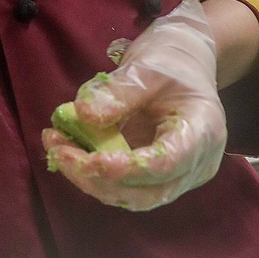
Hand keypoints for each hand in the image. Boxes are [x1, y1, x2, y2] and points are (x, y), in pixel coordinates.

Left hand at [43, 0, 226, 211]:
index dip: (126, 169)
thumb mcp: (145, 66)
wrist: (184, 65)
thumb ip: (118, 92)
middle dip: (97, 178)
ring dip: (89, 178)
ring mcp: (178, 176)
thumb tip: (83, 116)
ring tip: (56, 145)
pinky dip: (93, 173)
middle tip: (58, 150)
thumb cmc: (171, 61)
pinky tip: (67, 150)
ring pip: (132, 196)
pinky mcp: (157, 178)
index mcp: (202, 131)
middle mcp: (195, 164)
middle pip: (147, 191)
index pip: (166, 163)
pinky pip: (124, 186)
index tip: (89, 161)